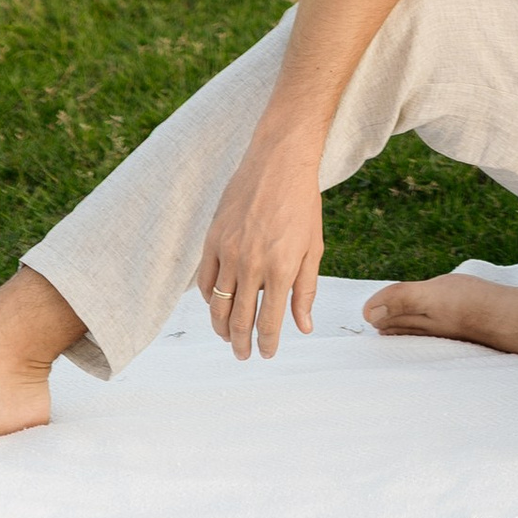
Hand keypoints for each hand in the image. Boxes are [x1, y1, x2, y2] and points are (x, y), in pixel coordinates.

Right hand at [193, 132, 326, 355]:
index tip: (266, 354)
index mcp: (280, 269)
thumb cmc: (301, 204)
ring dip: (221, 328)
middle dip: (241, 344)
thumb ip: (305, 290)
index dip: (266, 344)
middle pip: (239, 320)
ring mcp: (228, 252)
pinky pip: (204, 281)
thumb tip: (303, 328)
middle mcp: (252, 264)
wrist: (278, 162)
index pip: (268, 322)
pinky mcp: (212, 239)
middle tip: (243, 355)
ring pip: (217, 305)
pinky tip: (217, 305)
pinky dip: (209, 299)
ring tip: (228, 337)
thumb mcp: (313, 248)